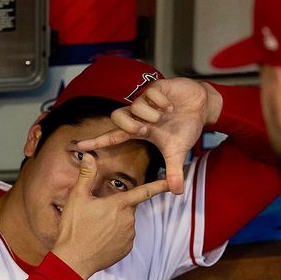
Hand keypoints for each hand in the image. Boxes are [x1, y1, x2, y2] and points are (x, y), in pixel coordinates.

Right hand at [52, 153, 168, 278]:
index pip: (144, 191)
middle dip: (115, 207)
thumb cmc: (74, 228)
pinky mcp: (126, 249)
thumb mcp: (77, 198)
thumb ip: (86, 175)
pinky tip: (100, 239)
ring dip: (114, 222)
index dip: (159, 186)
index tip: (172, 183)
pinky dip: (114, 236)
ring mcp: (129, 235)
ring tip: (95, 229)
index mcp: (120, 204)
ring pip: (125, 222)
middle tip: (96, 214)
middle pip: (127, 207)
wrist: (73, 260)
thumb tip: (89, 156)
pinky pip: (124, 237)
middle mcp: (129, 219)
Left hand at [75, 79, 223, 194]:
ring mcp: (146, 100)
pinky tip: (171, 106)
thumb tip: (177, 192)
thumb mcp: (178, 152)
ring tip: (166, 116)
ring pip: (136, 106)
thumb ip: (174, 171)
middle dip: (130, 125)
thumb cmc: (185, 127)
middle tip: (147, 130)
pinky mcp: (156, 87)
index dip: (96, 141)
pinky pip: (151, 94)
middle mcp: (138, 114)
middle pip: (118, 117)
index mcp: (139, 130)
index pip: (113, 136)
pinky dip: (162, 103)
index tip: (79, 146)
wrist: (201, 107)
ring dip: (151, 115)